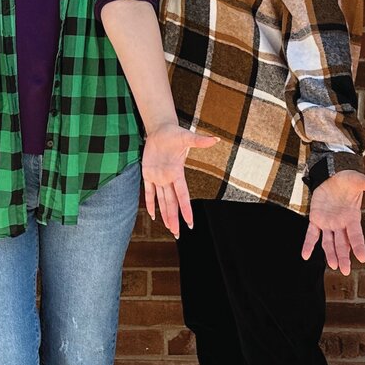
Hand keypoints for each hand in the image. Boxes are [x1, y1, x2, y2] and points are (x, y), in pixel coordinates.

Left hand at [140, 123, 217, 237]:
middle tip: (178, 234)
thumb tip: (216, 139)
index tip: (190, 222)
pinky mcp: (148, 174)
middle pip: (172, 203)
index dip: (186, 209)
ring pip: (162, 201)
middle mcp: (168, 179)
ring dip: (165, 215)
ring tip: (170, 228)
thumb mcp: (186, 137)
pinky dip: (150, 203)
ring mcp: (158, 177)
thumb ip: (200, 141)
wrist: (161, 130)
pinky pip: (148, 192)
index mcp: (177, 173)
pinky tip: (153, 215)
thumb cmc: (174, 133)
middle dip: (174, 219)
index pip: (182, 195)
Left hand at [301, 169, 364, 274]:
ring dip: (330, 254)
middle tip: (345, 270)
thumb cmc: (347, 180)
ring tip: (333, 266)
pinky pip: (311, 234)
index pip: (356, 235)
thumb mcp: (358, 180)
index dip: (359, 246)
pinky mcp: (315, 219)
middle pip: (342, 243)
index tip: (362, 258)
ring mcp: (328, 223)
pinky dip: (308, 245)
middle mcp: (340, 224)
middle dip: (344, 256)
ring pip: (328, 242)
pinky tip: (305, 256)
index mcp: (352, 217)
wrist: (332, 176)